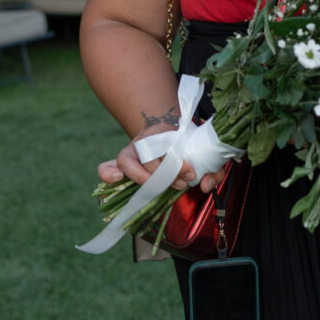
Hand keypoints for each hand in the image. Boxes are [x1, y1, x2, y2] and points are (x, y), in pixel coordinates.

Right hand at [97, 124, 226, 192]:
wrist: (172, 136)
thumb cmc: (188, 148)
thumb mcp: (204, 154)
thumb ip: (212, 169)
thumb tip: (204, 185)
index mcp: (164, 131)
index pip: (166, 145)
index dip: (177, 163)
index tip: (192, 173)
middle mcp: (144, 138)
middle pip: (148, 156)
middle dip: (165, 174)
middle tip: (183, 182)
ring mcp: (132, 150)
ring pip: (127, 161)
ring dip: (143, 179)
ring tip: (161, 188)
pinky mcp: (124, 163)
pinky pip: (107, 166)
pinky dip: (108, 173)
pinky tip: (115, 180)